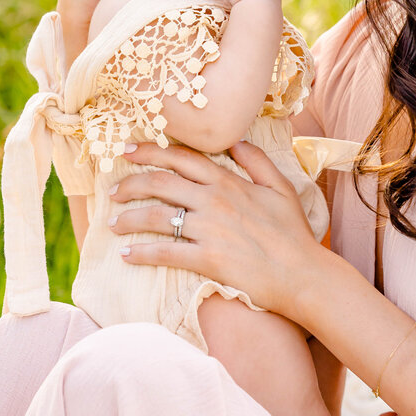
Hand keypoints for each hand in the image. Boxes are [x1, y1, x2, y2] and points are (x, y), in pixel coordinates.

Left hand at [109, 140, 324, 318]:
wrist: (303, 275)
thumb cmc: (293, 233)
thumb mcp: (281, 188)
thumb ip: (257, 161)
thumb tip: (236, 140)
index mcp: (229, 182)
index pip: (182, 158)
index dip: (151, 152)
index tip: (128, 151)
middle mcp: (214, 201)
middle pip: (161, 183)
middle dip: (131, 183)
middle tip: (113, 189)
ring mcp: (210, 230)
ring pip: (157, 217)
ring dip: (129, 218)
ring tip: (113, 223)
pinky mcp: (207, 260)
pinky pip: (165, 252)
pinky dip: (142, 253)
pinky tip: (127, 255)